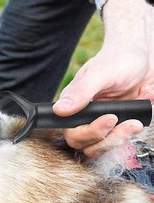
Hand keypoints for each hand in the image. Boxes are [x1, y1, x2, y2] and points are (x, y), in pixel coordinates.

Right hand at [53, 0, 153, 157]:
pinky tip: (138, 115)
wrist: (143, 56)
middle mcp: (87, 117)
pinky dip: (133, 130)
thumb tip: (59, 110)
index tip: (109, 118)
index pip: (72, 133)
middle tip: (124, 122)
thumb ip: (81, 92)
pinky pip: (122, 140)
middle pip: (88, 146)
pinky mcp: (120, 126)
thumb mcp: (100, 73)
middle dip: (108, 138)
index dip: (89, 133)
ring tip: (134, 122)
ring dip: (121, 138)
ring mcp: (104, 124)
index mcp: (75, 105)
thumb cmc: (119, 58)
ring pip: (105, 147)